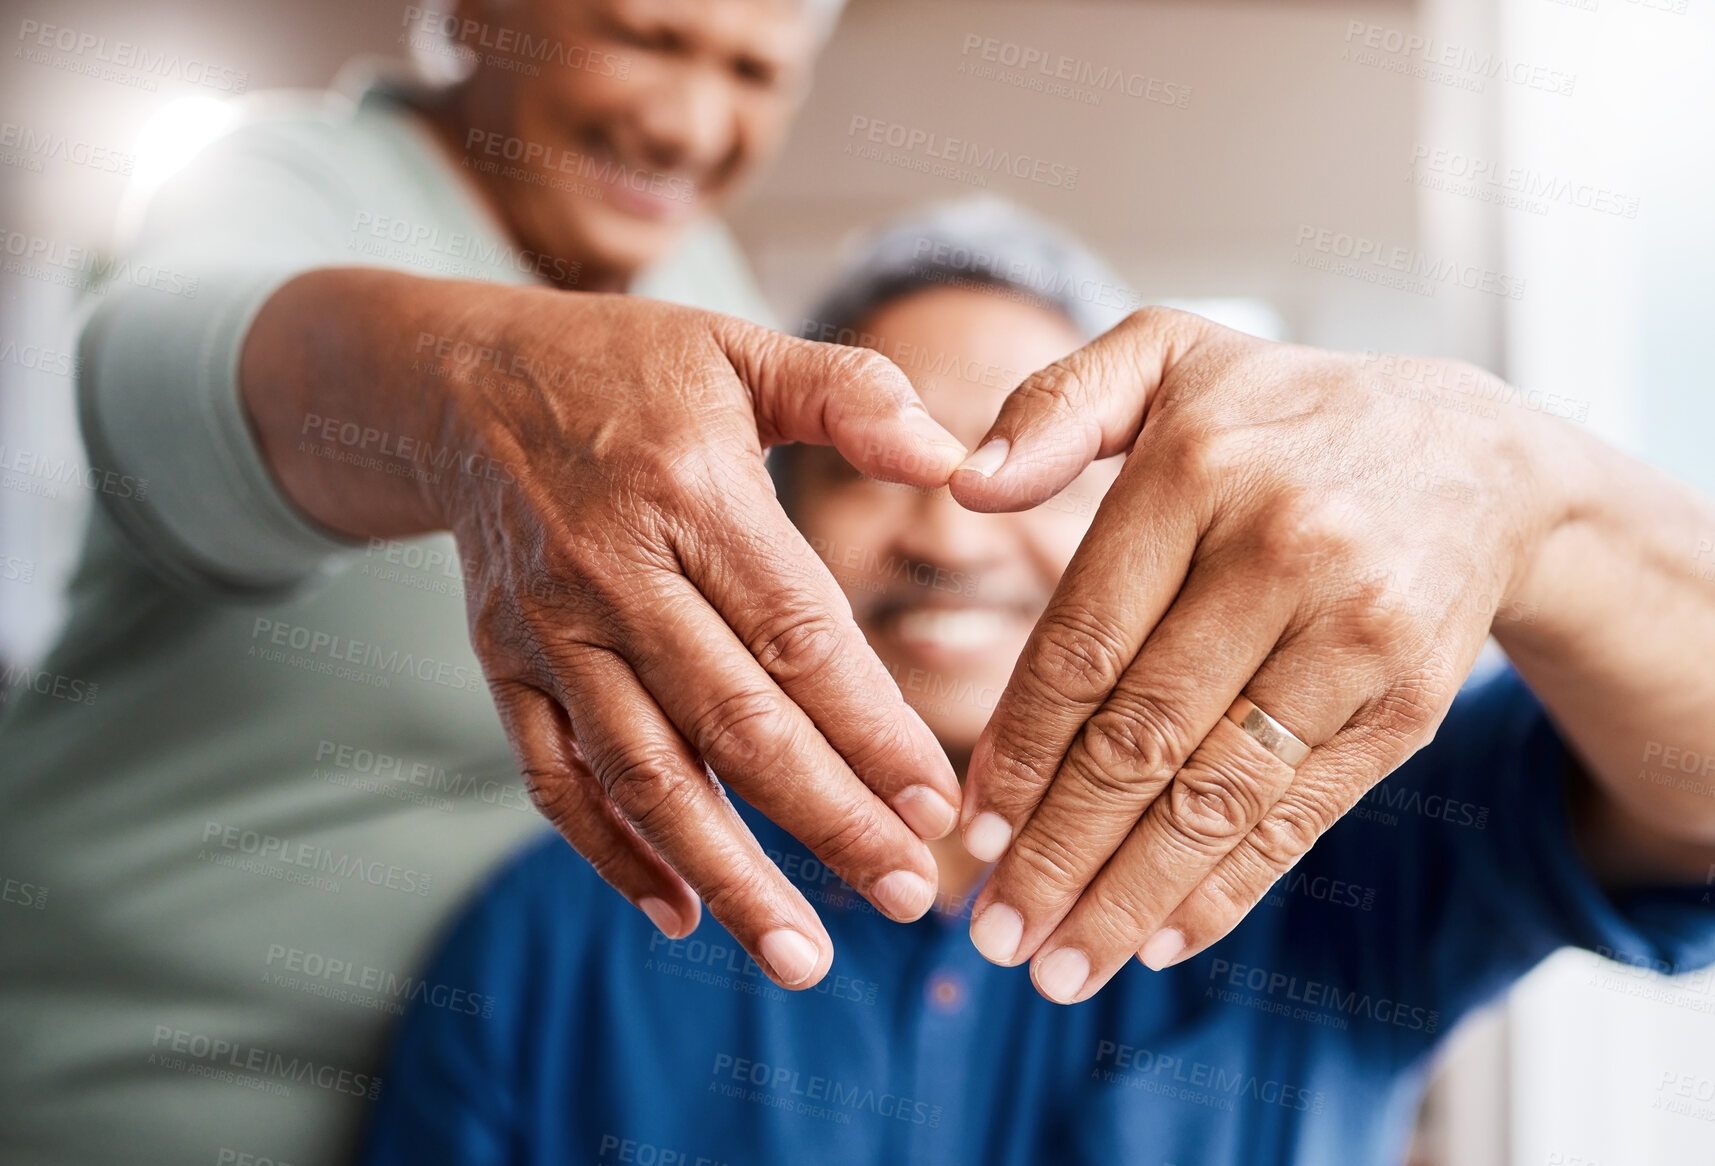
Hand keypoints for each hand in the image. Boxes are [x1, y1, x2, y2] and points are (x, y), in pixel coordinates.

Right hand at [450, 293, 972, 986]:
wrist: (455, 383)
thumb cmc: (624, 366)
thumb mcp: (738, 348)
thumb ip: (851, 394)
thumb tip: (955, 459)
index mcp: (690, 493)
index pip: (797, 635)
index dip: (870, 728)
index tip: (938, 804)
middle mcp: (614, 573)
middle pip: (732, 725)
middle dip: (827, 822)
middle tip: (910, 893)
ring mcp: (549, 631)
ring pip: (644, 776)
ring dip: (725, 874)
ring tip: (801, 955)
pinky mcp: (503, 669)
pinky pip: (554, 779)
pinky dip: (611, 854)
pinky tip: (678, 912)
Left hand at [947, 307, 1555, 1002]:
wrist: (1479, 453)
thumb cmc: (1281, 415)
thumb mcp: (1169, 357)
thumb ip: (1058, 405)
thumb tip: (963, 482)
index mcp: (1197, 472)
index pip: (1082, 641)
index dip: (1018, 747)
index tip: (969, 824)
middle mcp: (1281, 553)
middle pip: (1142, 736)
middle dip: (1057, 849)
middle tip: (993, 931)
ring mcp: (1355, 636)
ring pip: (1217, 794)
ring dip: (1130, 895)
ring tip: (1060, 968)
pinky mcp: (1406, 703)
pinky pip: (1300, 813)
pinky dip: (1227, 888)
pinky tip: (1160, 941)